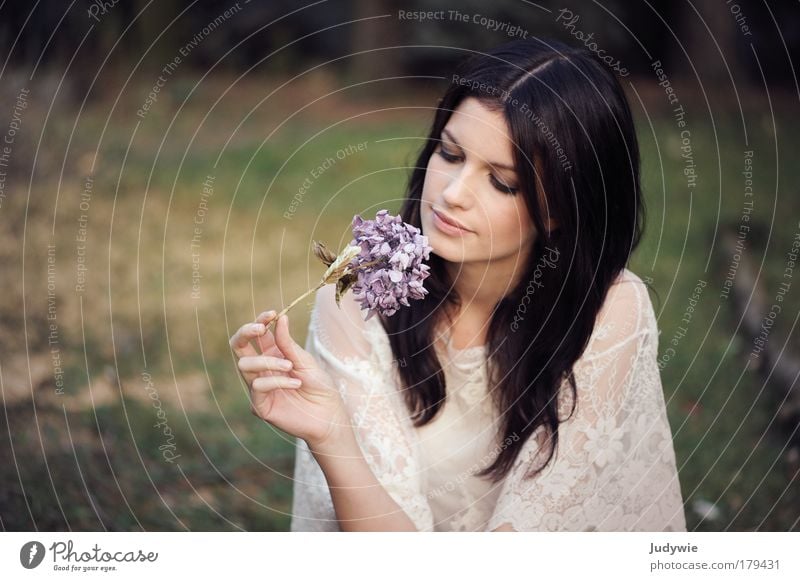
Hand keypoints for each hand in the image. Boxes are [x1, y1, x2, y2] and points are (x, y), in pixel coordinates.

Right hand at [229, 311, 351, 449]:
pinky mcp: (260, 405)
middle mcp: (262, 369)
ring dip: (268, 361)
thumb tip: (280, 318)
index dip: (260, 321)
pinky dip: (277, 380)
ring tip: (290, 366)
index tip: (273, 314)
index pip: (257, 334)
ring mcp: (259, 387)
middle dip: (245, 332)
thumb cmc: (320, 386)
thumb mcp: (304, 360)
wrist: (329, 415)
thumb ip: (288, 342)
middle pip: (238, 346)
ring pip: (244, 365)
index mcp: (273, 355)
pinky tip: (296, 383)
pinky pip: (257, 386)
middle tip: (261, 328)